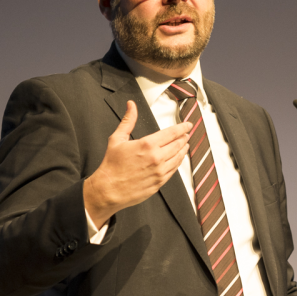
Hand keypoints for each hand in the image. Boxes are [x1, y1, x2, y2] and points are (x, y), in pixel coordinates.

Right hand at [83, 100, 190, 227]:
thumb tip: (131, 106)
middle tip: (187, 134)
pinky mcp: (160, 182)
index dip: (182, 128)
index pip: (172, 133)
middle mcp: (157, 158)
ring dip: (184, 150)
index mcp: (148, 145)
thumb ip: (128, 121)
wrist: (109, 189)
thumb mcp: (118, 139)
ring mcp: (160, 171)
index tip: (188, 125)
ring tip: (185, 145)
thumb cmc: (112, 166)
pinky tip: (178, 159)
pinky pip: (174, 170)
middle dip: (184, 138)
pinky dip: (178, 163)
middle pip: (178, 145)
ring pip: (178, 158)